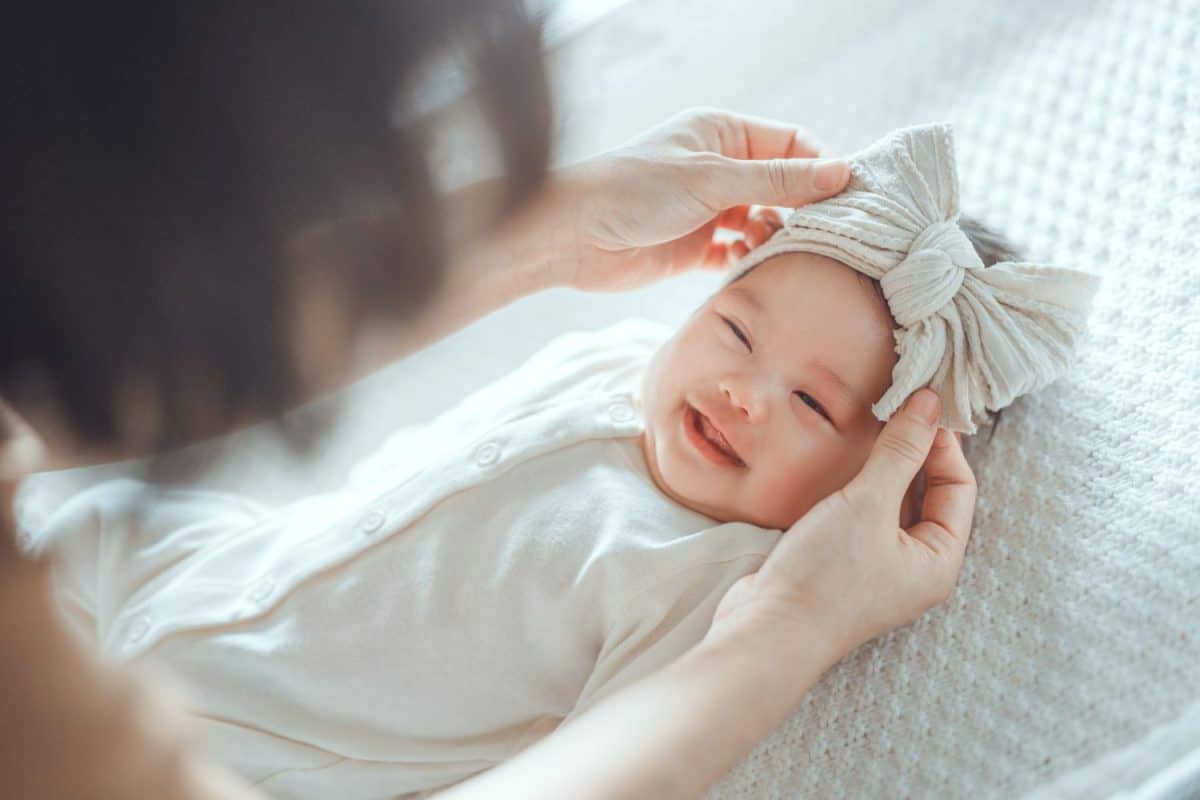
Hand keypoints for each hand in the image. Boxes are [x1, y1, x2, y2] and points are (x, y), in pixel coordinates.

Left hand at [547, 107, 849, 292]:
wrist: (573, 236)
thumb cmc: (634, 190)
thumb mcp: (713, 179)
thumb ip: (777, 181)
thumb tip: (842, 173)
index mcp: (724, 134)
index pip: (792, 143)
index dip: (822, 166)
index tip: (848, 196)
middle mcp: (720, 169)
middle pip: (782, 186)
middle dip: (805, 207)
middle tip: (828, 234)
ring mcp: (708, 209)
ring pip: (764, 222)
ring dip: (777, 237)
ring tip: (777, 248)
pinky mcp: (695, 248)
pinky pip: (739, 253)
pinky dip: (751, 260)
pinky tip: (755, 267)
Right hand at [708, 388, 976, 657]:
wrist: (767, 631)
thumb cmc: (827, 576)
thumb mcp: (868, 503)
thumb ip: (900, 451)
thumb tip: (929, 403)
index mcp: (940, 561)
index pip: (959, 487)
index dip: (942, 443)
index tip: (918, 405)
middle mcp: (916, 569)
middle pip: (930, 496)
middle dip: (915, 453)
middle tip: (895, 410)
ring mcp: (879, 571)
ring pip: (894, 506)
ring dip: (885, 470)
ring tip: (868, 431)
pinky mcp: (844, 569)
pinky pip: (864, 519)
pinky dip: (859, 490)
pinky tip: (841, 468)